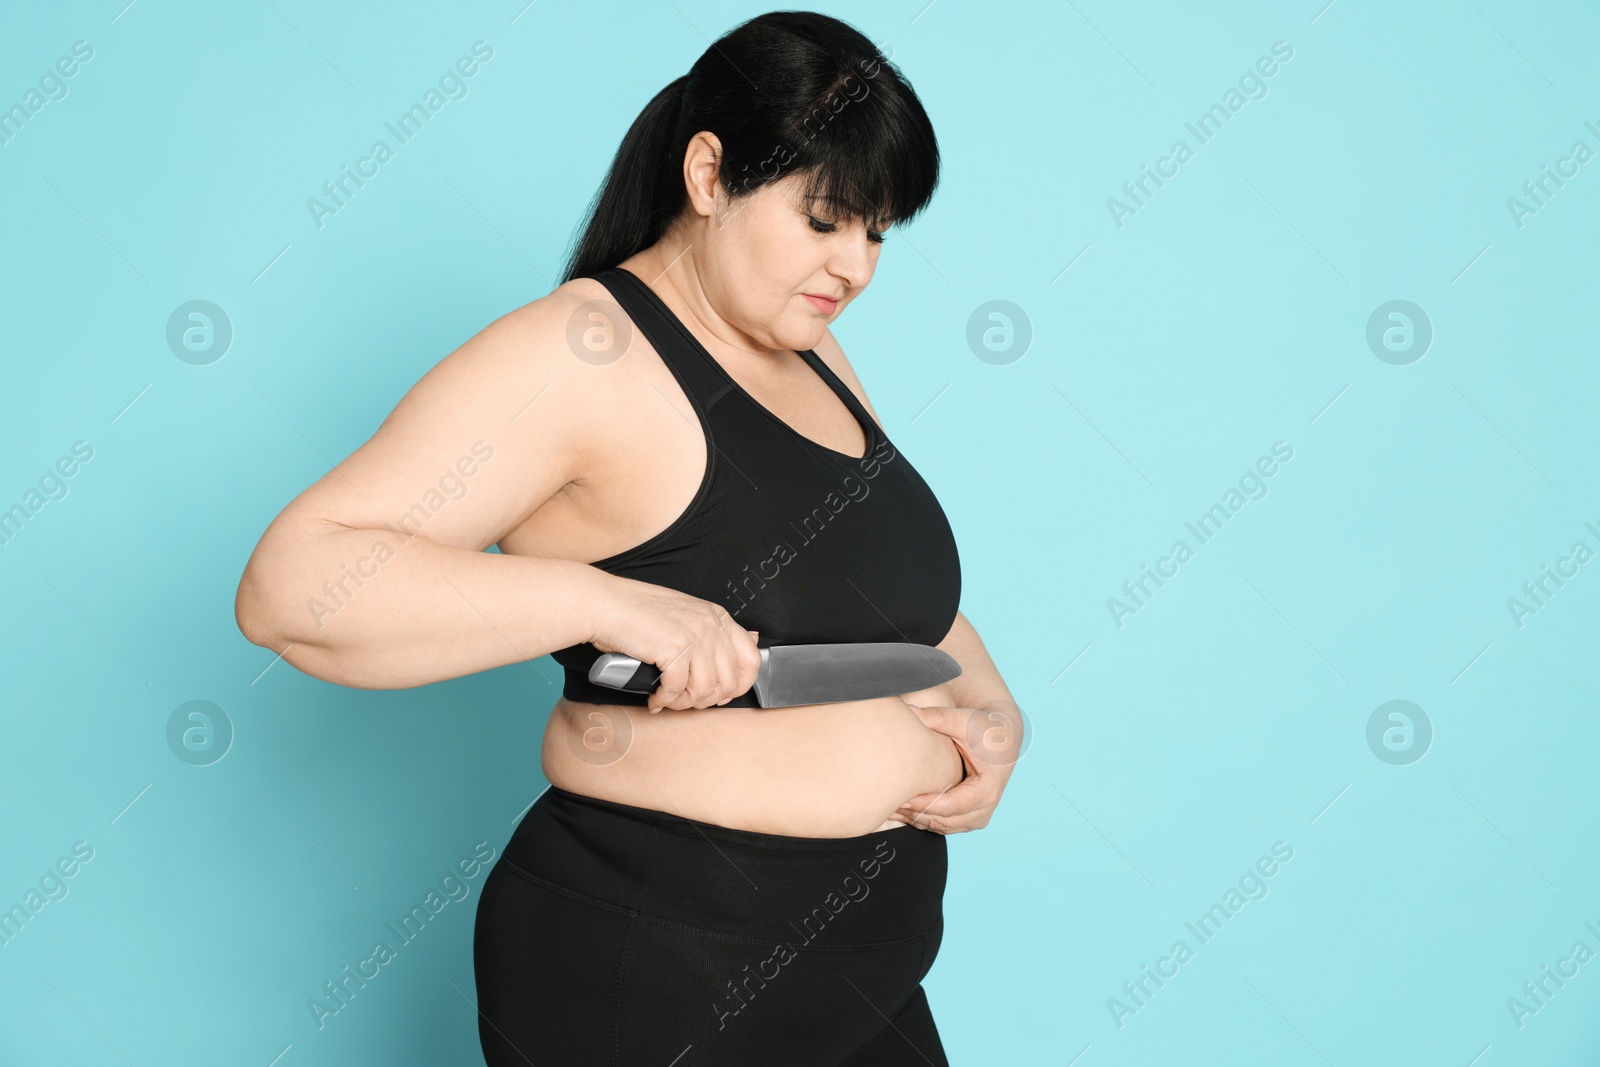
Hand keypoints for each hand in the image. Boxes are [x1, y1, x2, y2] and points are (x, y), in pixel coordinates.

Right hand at [587, 575, 761, 711]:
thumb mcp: (687, 614)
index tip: (721, 695)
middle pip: (729, 681)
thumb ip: (715, 631)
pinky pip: (677, 690)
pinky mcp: (674, 649)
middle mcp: (711, 625)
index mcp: (718, 617)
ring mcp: (694, 636)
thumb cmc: (638, 612)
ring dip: (684, 703)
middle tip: (686, 700)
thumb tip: (753, 641)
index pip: (751, 659)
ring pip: (704, 690)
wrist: (605, 604)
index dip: (739, 685)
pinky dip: (664, 700)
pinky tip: (655, 697)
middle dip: (706, 700)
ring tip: (669, 700)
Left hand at [889, 701, 1022, 833]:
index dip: (925, 805)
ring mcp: (979, 817)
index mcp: (987, 788)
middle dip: (916, 814)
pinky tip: (902, 810)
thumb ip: (938, 716)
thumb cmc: (983, 728)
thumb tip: (908, 710)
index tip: (901, 799)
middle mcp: (986, 808)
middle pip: (945, 820)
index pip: (952, 806)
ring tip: (890, 808)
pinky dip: (924, 820)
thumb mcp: (963, 720)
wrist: (1001, 739)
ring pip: (942, 826)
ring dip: (917, 819)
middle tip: (887, 804)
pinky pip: (944, 826)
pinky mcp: (970, 819)